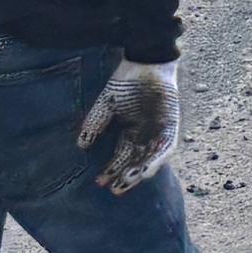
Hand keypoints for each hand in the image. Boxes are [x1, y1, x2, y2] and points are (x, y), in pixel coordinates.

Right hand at [81, 60, 182, 193]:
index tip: (100, 182)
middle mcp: (144, 136)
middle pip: (135, 162)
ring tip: (129, 181)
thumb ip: (95, 124)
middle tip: (116, 190)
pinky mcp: (171, 125)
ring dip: (141, 171)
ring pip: (151, 158)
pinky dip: (158, 157)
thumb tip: (81, 145)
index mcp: (129, 133)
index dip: (111, 170)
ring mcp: (158, 132)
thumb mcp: (106, 105)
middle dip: (126, 177)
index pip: (120, 158)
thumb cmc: (125, 82)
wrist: (146, 62)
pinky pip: (166, 146)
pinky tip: (148, 168)